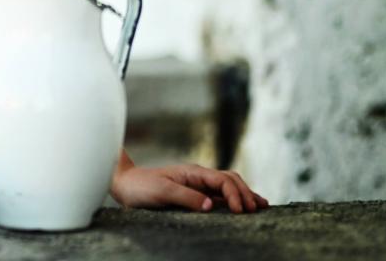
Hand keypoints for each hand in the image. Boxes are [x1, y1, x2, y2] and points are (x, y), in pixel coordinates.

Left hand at [110, 163, 268, 213]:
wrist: (125, 184)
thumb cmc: (141, 187)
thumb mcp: (162, 192)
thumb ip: (187, 197)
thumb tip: (211, 205)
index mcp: (193, 172)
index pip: (223, 180)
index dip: (235, 195)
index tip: (241, 211)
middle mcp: (198, 176)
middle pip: (230, 179)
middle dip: (246, 193)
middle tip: (258, 209)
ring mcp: (197, 184)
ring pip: (227, 185)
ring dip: (244, 194)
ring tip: (261, 205)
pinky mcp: (193, 193)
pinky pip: (218, 194)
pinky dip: (233, 199)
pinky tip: (240, 207)